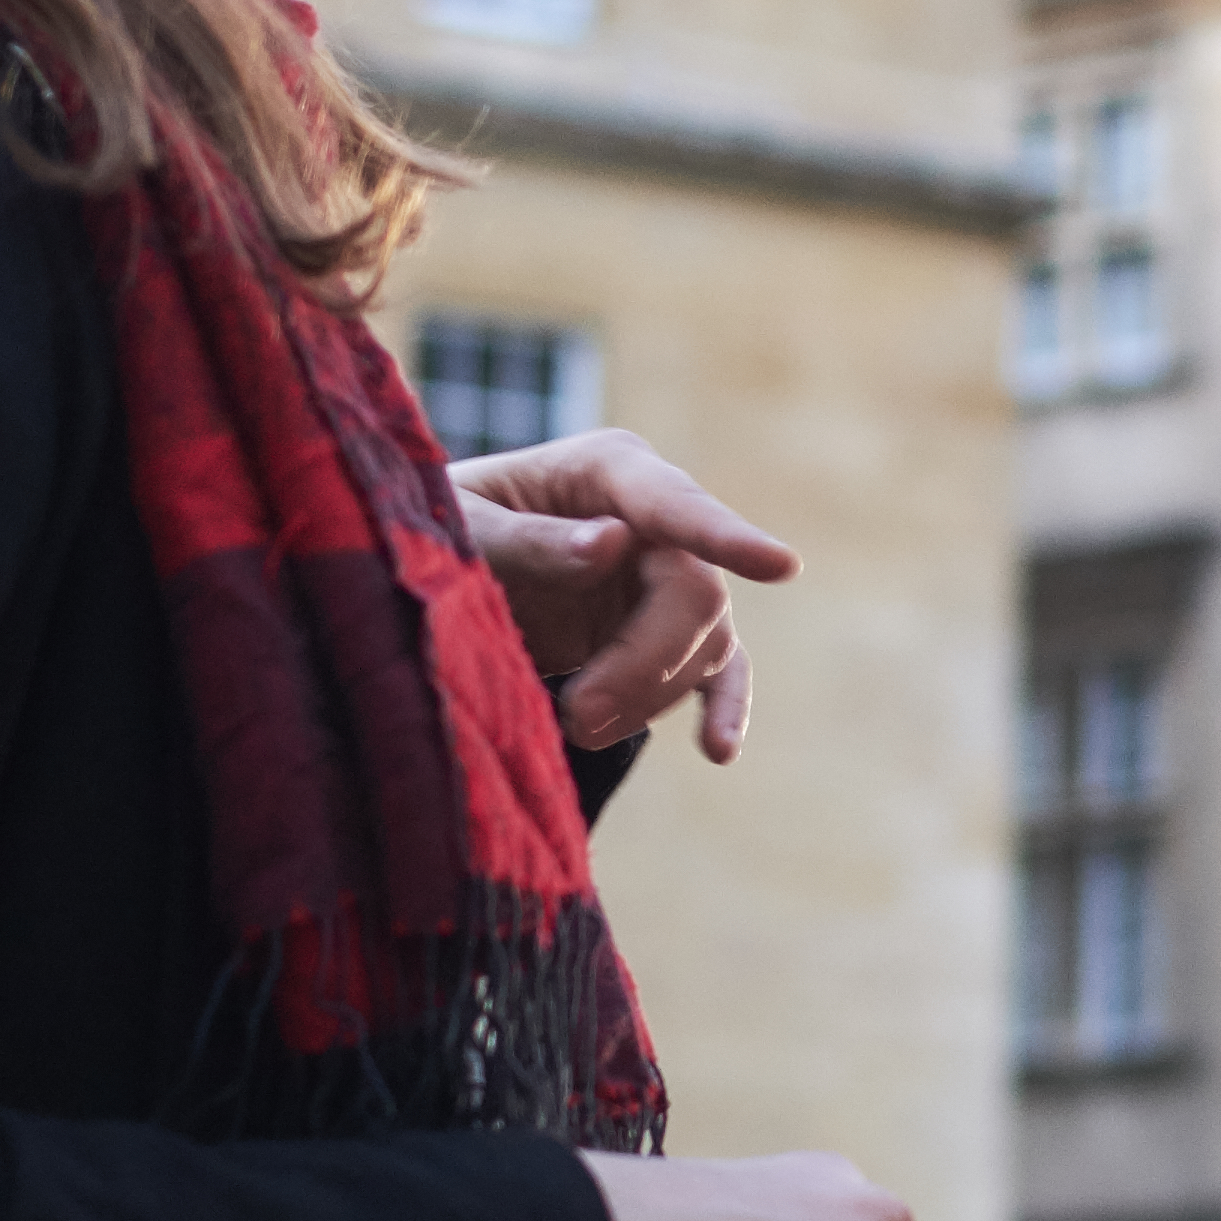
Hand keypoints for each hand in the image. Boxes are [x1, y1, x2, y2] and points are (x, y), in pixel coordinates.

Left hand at [451, 430, 800, 763]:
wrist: (438, 569)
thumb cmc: (444, 528)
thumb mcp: (462, 526)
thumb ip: (528, 539)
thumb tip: (613, 545)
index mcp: (608, 471)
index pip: (676, 505)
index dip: (728, 537)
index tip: (783, 567)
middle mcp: (655, 519)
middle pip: (695, 592)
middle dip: (643, 661)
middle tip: (575, 716)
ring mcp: (668, 578)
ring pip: (703, 642)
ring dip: (646, 696)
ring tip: (572, 725)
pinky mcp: (670, 633)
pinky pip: (719, 672)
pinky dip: (722, 710)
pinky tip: (719, 750)